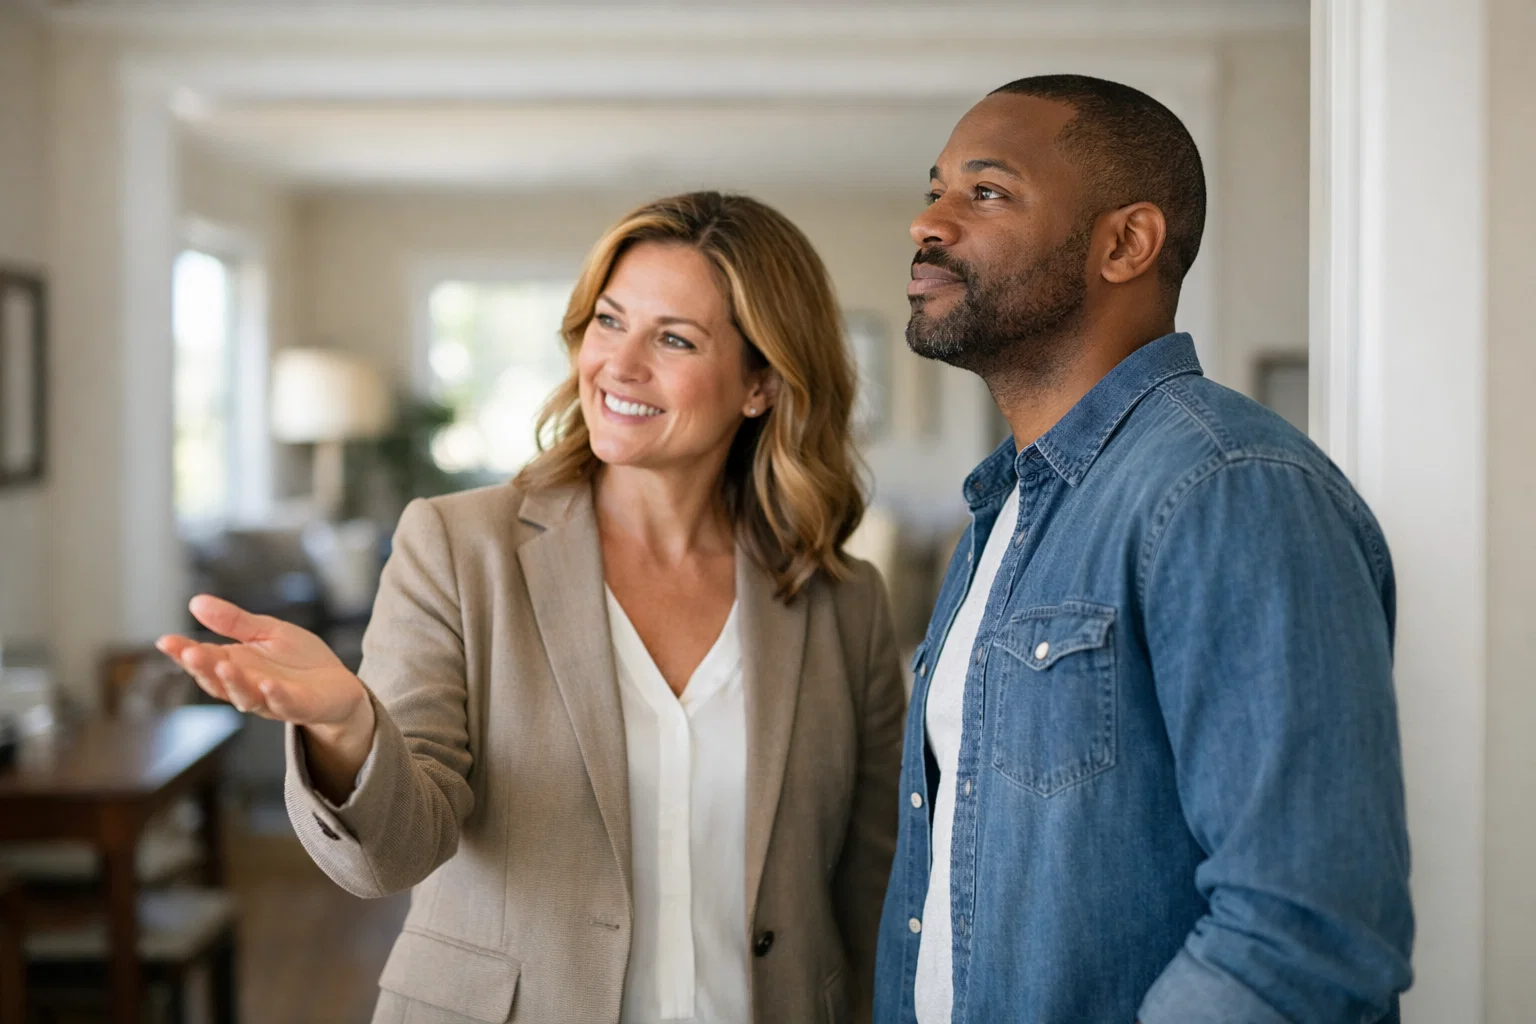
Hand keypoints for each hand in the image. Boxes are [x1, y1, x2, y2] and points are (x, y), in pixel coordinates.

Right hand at [156, 595, 371, 742]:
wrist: (339, 686)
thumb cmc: (299, 661)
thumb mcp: (267, 632)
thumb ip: (234, 621)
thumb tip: (196, 602)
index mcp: (236, 666)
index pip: (204, 661)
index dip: (184, 653)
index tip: (165, 640)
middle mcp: (248, 686)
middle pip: (218, 682)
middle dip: (202, 668)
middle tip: (189, 652)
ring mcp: (272, 699)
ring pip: (246, 696)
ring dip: (234, 683)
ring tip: (224, 665)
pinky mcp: (300, 706)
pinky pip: (284, 704)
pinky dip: (275, 696)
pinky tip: (268, 684)